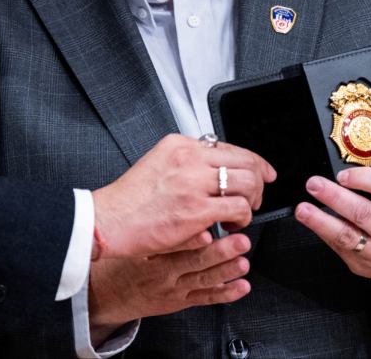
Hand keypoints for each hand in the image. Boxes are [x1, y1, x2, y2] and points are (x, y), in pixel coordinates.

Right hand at [88, 232, 252, 341]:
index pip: (171, 243)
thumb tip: (184, 197)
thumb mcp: (130, 236)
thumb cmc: (122, 257)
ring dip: (225, 270)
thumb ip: (155, 219)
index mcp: (148, 252)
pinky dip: (225, 294)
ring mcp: (171, 288)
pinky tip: (241, 286)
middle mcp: (161, 271)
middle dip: (220, 252)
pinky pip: (204, 299)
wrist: (106, 293)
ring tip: (243, 262)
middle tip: (240, 241)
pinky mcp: (178, 301)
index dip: (190, 239)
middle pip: (193, 261)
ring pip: (203, 279)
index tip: (207, 232)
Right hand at [92, 134, 274, 257]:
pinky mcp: (198, 210)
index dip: (252, 161)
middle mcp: (189, 158)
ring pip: (247, 182)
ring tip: (241, 212)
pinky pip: (238, 208)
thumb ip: (185, 164)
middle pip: (245, 161)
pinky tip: (231, 225)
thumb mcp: (156, 164)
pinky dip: (242, 218)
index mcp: (179, 145)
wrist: (109, 220)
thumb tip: (214, 171)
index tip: (261, 171)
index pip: (228, 146)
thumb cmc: (128, 201)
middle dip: (258, 180)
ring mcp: (194, 183)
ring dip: (252, 200)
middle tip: (255, 196)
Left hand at [294, 167, 370, 282]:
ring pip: (347, 235)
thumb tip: (343, 176)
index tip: (342, 175)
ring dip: (321, 221)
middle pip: (364, 213)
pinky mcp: (362, 264)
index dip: (362, 179)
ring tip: (304, 210)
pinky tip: (312, 221)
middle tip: (315, 185)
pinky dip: (323, 231)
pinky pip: (338, 247)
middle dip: (335, 197)